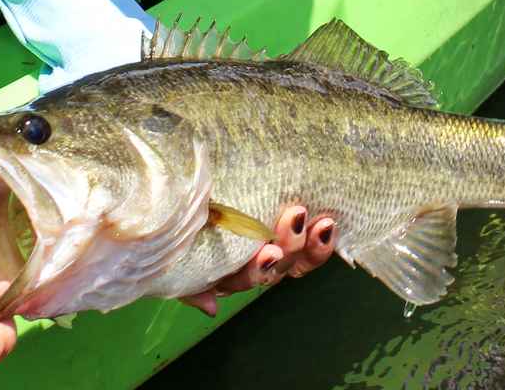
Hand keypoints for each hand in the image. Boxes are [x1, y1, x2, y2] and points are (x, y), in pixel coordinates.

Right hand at [180, 205, 336, 316]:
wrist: (178, 195)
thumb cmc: (176, 224)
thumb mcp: (175, 253)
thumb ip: (191, 285)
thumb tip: (212, 308)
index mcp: (221, 270)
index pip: (241, 278)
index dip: (257, 269)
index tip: (268, 251)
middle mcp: (249, 264)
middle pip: (274, 266)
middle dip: (288, 245)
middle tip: (294, 218)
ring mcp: (272, 249)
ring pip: (296, 258)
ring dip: (311, 245)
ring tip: (322, 223)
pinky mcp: (289, 231)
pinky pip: (310, 246)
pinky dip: (321, 239)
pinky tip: (328, 224)